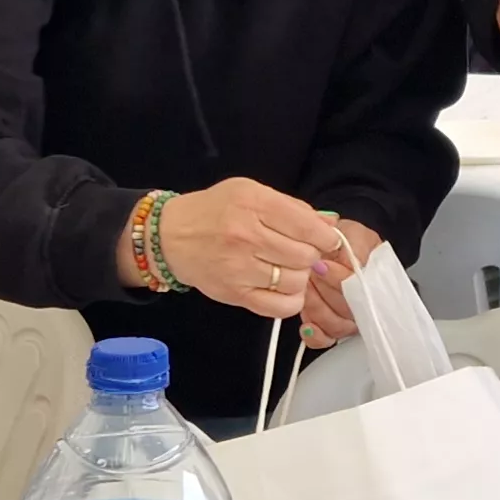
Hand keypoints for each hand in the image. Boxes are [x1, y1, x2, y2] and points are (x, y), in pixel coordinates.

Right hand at [152, 178, 345, 328]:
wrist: (171, 236)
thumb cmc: (214, 211)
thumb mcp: (251, 192)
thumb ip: (292, 207)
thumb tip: (328, 224)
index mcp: (253, 204)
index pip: (308, 226)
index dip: (326, 237)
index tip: (326, 240)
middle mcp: (246, 236)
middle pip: (305, 256)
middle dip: (311, 255)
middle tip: (302, 252)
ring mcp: (240, 268)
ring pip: (296, 282)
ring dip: (300, 277)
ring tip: (288, 267)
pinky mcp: (235, 294)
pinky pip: (279, 307)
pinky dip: (290, 300)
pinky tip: (283, 288)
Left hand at [292, 216, 385, 346]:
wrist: (327, 246)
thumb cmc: (342, 240)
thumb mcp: (353, 233)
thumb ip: (357, 247)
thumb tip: (349, 265)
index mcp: (377, 281)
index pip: (363, 291)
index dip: (339, 280)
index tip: (321, 264)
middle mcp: (365, 304)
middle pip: (348, 312)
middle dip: (323, 291)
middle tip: (310, 271)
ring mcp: (348, 318)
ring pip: (335, 327)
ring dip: (316, 307)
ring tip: (306, 286)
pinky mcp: (329, 329)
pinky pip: (325, 340)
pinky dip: (315, 335)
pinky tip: (307, 324)